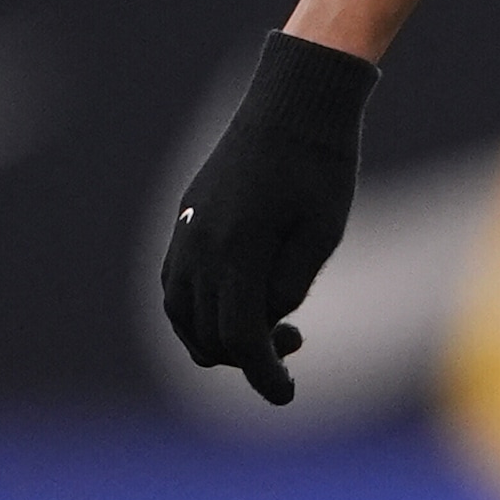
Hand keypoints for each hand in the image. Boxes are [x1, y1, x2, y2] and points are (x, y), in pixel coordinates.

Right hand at [159, 32, 377, 405]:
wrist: (293, 103)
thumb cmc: (322, 167)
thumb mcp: (322, 234)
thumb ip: (288, 285)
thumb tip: (263, 322)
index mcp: (239, 248)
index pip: (240, 337)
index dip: (263, 374)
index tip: (286, 395)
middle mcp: (201, 243)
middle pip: (208, 334)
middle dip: (249, 356)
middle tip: (295, 341)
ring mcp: (187, 230)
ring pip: (181, 313)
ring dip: (217, 337)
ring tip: (269, 326)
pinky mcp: (186, 219)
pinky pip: (176, 282)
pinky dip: (198, 309)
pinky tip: (238, 303)